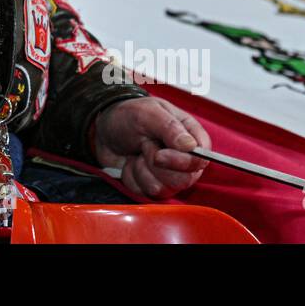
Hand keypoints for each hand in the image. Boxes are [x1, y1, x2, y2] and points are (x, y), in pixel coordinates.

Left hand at [92, 97, 210, 199]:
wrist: (103, 129)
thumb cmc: (128, 116)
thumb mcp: (147, 113)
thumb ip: (170, 127)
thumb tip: (190, 146)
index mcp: (189, 136)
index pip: (201, 159)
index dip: (183, 161)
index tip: (160, 154)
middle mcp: (183, 158)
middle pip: (184, 179)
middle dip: (156, 164)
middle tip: (143, 145)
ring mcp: (169, 174)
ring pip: (165, 188)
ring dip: (142, 169)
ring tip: (136, 152)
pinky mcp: (153, 185)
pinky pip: (146, 192)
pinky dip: (132, 177)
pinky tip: (129, 163)